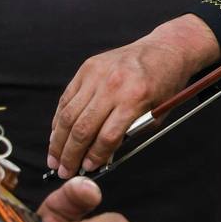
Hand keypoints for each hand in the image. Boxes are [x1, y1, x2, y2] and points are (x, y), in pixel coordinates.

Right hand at [48, 14, 219, 177]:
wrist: (166, 49)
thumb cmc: (166, 85)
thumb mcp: (158, 114)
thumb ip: (130, 134)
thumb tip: (101, 157)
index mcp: (135, 97)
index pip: (107, 136)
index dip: (95, 156)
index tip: (88, 169)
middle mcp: (113, 84)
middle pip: (83, 127)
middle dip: (70, 154)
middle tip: (63, 171)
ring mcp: (97, 74)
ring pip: (68, 114)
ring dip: (58, 141)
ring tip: (54, 159)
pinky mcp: (88, 67)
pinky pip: (67, 98)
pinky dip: (59, 120)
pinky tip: (57, 136)